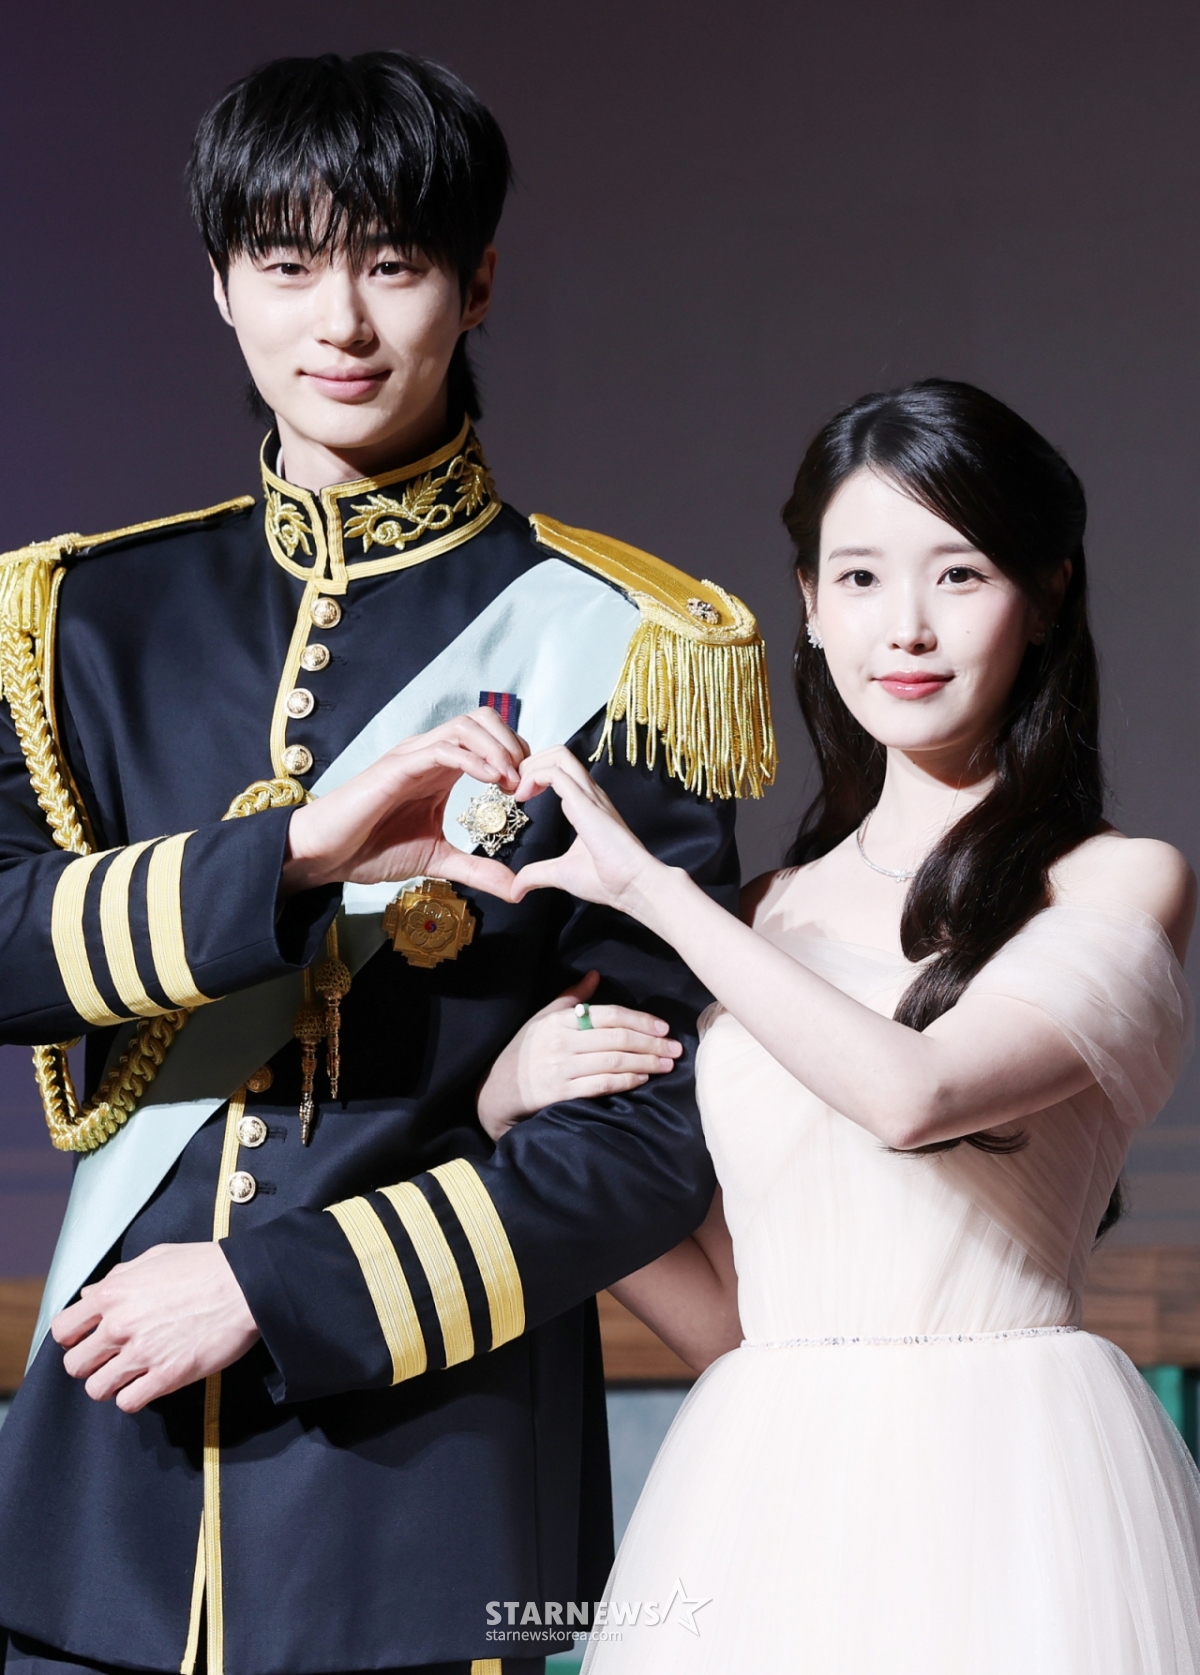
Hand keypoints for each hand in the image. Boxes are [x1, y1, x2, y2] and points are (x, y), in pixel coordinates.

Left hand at [51, 1243, 259, 1412]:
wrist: (247, 1284)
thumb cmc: (205, 1266)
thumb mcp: (156, 1258)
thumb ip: (118, 1277)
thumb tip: (92, 1294)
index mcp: (113, 1293)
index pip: (63, 1329)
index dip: (73, 1338)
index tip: (88, 1340)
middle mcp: (120, 1325)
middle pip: (75, 1365)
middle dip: (90, 1364)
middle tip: (111, 1359)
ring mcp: (142, 1353)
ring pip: (96, 1389)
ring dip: (111, 1384)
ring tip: (130, 1375)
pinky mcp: (166, 1376)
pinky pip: (128, 1402)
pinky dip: (135, 1397)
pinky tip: (149, 1383)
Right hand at [281, 708, 526, 897]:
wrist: (326, 855)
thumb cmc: (371, 849)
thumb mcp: (438, 860)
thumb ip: (477, 869)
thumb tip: (516, 888)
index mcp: (441, 769)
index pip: (489, 739)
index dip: (517, 756)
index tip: (529, 789)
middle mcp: (428, 754)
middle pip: (482, 719)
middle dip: (513, 743)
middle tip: (525, 780)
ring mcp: (412, 756)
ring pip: (465, 726)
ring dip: (498, 748)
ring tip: (512, 780)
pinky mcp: (397, 766)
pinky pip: (442, 748)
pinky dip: (473, 759)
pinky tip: (491, 780)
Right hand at [477, 969, 681, 1138]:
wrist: (496, 1091)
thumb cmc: (524, 1051)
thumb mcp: (543, 1019)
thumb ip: (571, 998)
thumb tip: (596, 974)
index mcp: (559, 1020)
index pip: (608, 1015)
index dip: (639, 1020)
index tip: (663, 1027)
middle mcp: (561, 1042)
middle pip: (616, 1039)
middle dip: (651, 1044)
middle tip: (676, 1049)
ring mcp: (560, 1068)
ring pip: (613, 1062)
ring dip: (645, 1063)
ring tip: (667, 1064)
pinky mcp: (559, 1093)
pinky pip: (600, 1085)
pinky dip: (624, 1081)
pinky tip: (642, 1079)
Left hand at [510, 746, 668, 919]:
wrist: (632, 885)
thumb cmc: (608, 879)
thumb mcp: (561, 874)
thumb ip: (536, 875)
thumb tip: (515, 890)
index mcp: (585, 804)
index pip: (559, 769)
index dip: (534, 775)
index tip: (518, 797)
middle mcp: (589, 793)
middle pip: (558, 753)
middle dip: (529, 763)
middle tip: (513, 790)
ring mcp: (589, 795)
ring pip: (559, 755)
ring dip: (531, 766)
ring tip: (518, 791)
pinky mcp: (585, 802)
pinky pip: (556, 773)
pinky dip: (534, 777)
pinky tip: (523, 798)